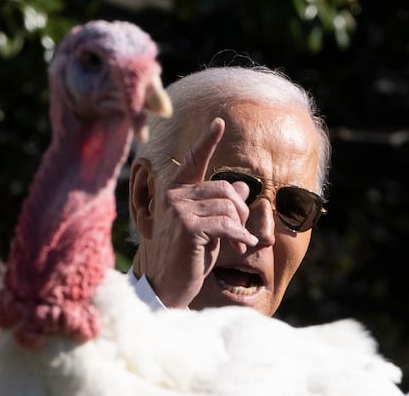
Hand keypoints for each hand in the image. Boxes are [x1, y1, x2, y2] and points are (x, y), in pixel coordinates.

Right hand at [146, 117, 258, 307]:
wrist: (165, 286)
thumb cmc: (186, 256)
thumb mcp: (206, 227)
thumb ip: (221, 206)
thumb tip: (243, 188)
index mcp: (176, 191)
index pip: (194, 160)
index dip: (208, 141)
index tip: (219, 122)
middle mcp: (174, 195)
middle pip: (225, 188)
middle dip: (241, 211)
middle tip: (241, 232)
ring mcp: (178, 210)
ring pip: (228, 206)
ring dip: (240, 227)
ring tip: (238, 243)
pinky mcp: (187, 227)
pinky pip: (226, 224)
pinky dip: (239, 236)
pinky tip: (243, 246)